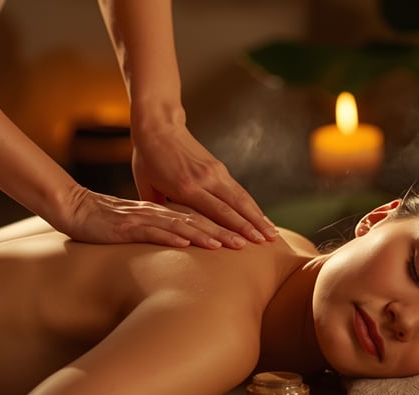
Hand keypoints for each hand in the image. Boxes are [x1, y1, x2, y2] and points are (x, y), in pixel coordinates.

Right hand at [52, 185, 237, 248]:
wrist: (73, 208)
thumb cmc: (104, 219)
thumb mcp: (137, 224)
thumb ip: (158, 229)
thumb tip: (179, 242)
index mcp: (162, 208)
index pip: (201, 215)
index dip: (226, 224)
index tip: (249, 235)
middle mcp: (157, 210)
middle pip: (199, 219)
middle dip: (228, 230)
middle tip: (252, 242)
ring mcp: (142, 217)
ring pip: (181, 224)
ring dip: (207, 235)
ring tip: (230, 245)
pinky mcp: (126, 226)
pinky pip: (152, 231)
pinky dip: (172, 237)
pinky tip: (188, 244)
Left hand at [131, 125, 277, 248]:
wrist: (158, 126)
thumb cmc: (147, 157)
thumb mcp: (146, 186)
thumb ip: (159, 209)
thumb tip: (165, 230)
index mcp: (186, 186)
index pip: (215, 211)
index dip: (233, 229)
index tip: (246, 244)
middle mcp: (205, 178)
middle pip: (235, 205)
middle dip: (253, 225)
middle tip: (268, 242)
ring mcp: (215, 171)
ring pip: (242, 197)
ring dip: (258, 216)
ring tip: (271, 233)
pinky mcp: (218, 167)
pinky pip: (238, 189)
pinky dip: (251, 205)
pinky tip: (260, 216)